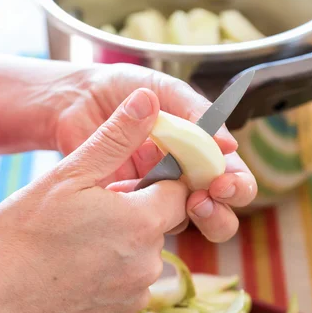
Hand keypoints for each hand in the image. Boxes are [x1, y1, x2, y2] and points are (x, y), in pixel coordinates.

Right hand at [0, 89, 187, 312]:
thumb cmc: (23, 238)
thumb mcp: (67, 177)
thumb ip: (114, 139)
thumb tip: (148, 101)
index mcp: (142, 221)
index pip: (176, 193)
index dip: (153, 186)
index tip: (123, 187)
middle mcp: (148, 263)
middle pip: (156, 229)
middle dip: (131, 219)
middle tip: (86, 220)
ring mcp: (134, 297)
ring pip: (139, 262)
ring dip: (118, 253)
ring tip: (74, 252)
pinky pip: (124, 293)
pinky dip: (107, 284)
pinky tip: (72, 279)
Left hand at [52, 63, 256, 241]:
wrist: (75, 100)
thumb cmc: (124, 89)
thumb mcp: (164, 91)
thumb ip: (195, 112)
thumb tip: (229, 145)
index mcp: (201, 151)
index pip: (233, 178)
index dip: (236, 186)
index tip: (221, 184)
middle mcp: (184, 178)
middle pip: (217, 212)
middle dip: (218, 215)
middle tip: (201, 202)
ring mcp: (156, 195)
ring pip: (183, 223)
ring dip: (179, 217)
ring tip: (161, 199)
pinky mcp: (127, 206)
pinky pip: (141, 219)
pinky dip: (137, 210)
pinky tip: (123, 189)